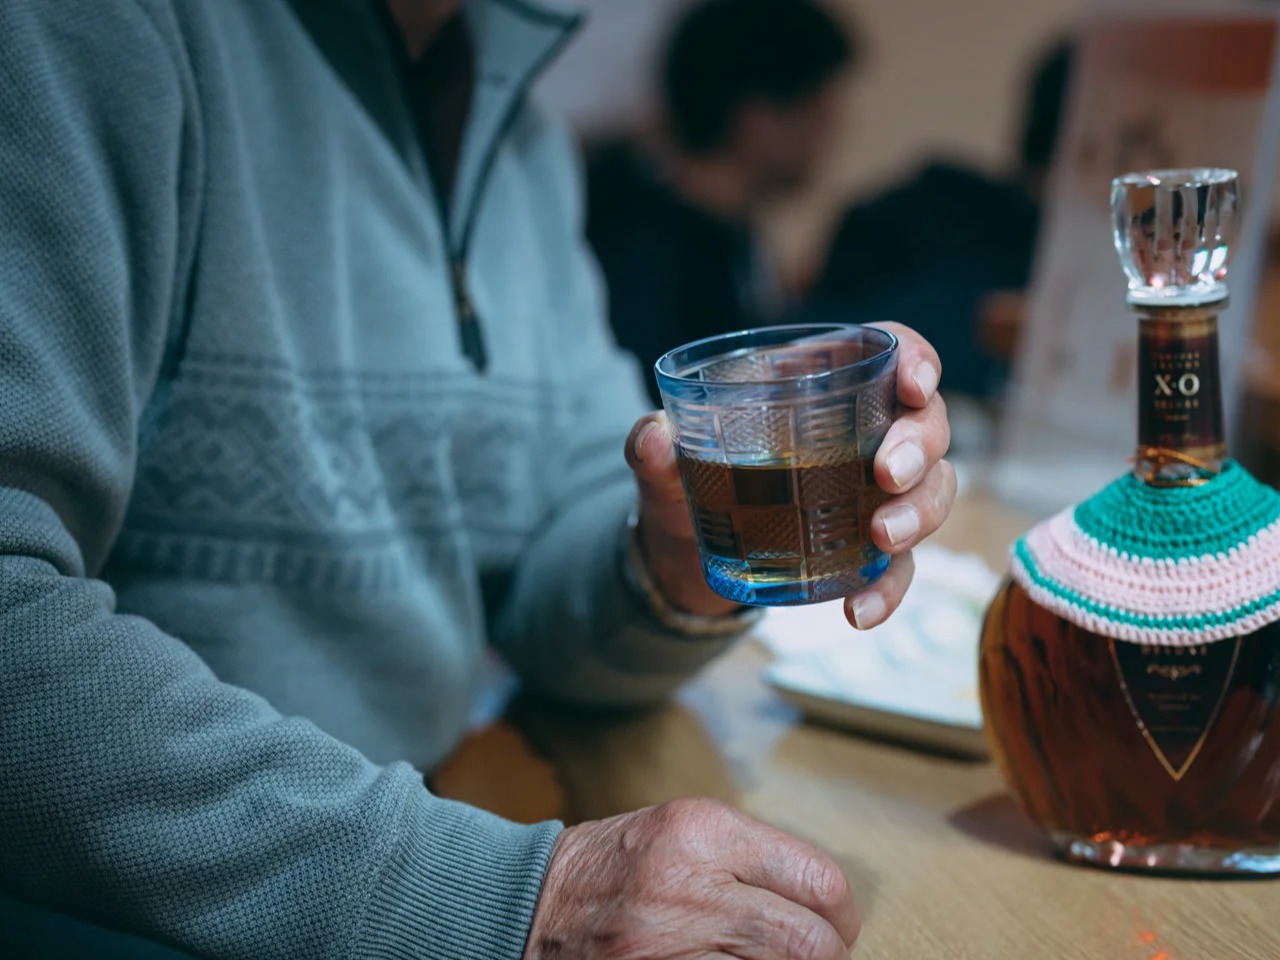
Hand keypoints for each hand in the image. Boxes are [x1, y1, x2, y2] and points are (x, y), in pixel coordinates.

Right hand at [524, 798, 859, 959]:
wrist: (530, 901)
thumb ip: (747, 857)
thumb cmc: (612, 866)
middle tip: (821, 957)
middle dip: (827, 957)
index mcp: (703, 830)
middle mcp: (691, 883)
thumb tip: (822, 900)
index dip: (840, 912)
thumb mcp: (680, 832)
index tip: (837, 924)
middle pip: (809, 940)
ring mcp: (671, 941)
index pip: (817, 877)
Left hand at [624, 322, 954, 625]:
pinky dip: (889, 589)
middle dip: (919, 445)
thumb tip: (651, 438)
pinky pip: (901, 566)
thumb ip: (653, 445)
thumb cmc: (687, 477)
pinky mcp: (867, 548)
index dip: (915, 359)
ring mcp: (872, 492)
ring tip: (882, 536)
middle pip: (925, 423)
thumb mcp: (665, 460)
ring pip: (932, 490)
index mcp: (820, 383)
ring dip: (920, 513)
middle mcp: (862, 432)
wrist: (684, 550)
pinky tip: (860, 611)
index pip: (889, 350)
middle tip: (888, 474)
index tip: (913, 385)